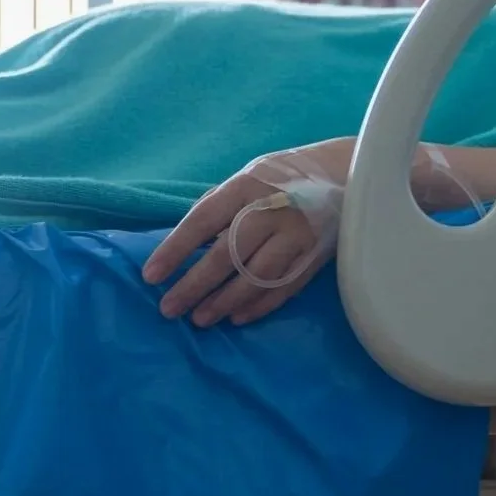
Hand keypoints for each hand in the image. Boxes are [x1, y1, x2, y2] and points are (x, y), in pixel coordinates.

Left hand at [142, 137, 354, 327]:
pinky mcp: (313, 257)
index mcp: (244, 186)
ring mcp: (295, 235)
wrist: (344, 176)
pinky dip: (258, 306)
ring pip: (254, 277)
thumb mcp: (246, 179)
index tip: (151, 276)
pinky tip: (236, 317)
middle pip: (226, 256)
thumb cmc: (281, 179)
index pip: (202, 221)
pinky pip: (282, 288)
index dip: (175, 250)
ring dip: (224, 302)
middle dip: (194, 285)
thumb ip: (218, 206)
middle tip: (169, 309)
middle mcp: (270, 210)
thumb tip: (184, 242)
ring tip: (200, 319)